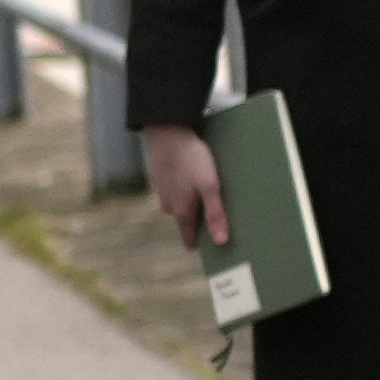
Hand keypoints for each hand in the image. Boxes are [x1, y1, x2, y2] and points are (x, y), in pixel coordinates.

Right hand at [145, 125, 228, 246]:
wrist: (166, 132)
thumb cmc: (191, 159)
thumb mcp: (209, 186)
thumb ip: (215, 213)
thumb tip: (221, 241)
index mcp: (182, 211)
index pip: (188, 238)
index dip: (199, 243)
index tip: (212, 247)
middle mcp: (168, 205)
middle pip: (183, 220)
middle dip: (196, 221)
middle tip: (213, 214)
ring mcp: (161, 190)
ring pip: (176, 203)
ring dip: (187, 202)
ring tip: (201, 192)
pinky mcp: (158, 175)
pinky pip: (171, 188)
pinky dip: (180, 187)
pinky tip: (188, 176)